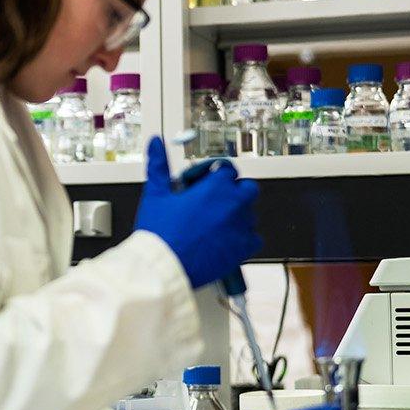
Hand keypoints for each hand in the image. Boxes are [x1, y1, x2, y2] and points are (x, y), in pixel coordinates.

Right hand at [134, 137, 260, 288]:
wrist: (163, 266)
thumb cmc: (159, 233)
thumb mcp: (155, 194)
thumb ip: (159, 165)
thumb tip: (156, 143)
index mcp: (215, 187)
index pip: (227, 169)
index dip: (214, 175)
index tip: (204, 183)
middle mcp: (233, 204)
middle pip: (246, 188)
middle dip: (233, 192)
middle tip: (212, 203)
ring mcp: (241, 226)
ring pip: (249, 213)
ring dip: (236, 215)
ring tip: (212, 225)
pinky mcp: (244, 248)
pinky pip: (254, 237)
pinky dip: (242, 238)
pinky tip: (223, 240)